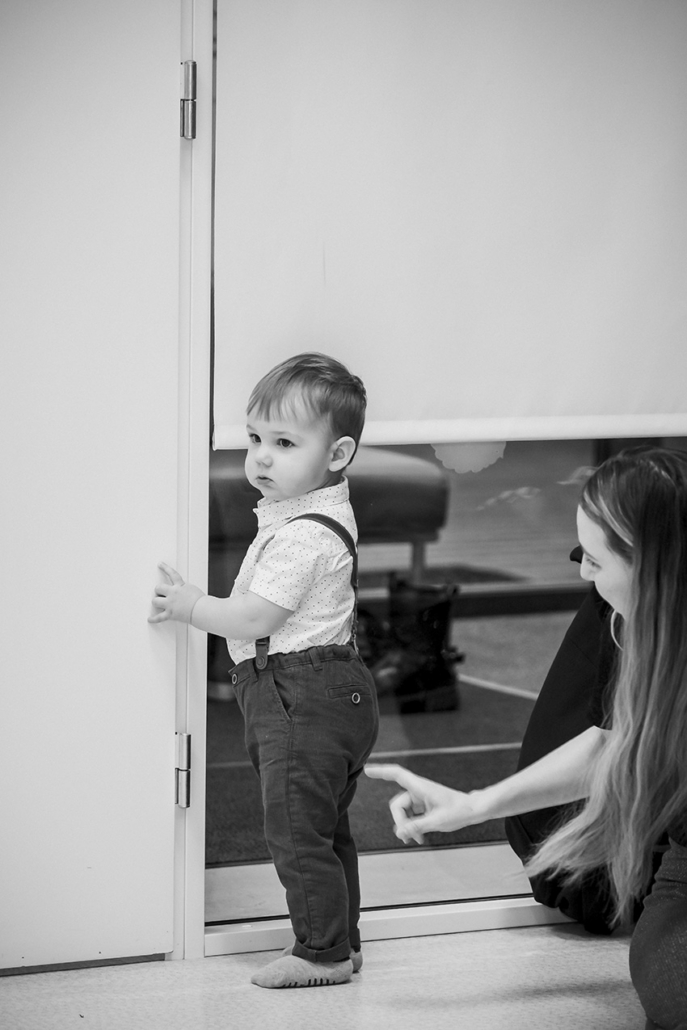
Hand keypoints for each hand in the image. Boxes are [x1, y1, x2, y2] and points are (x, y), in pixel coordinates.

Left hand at [148, 562, 203, 624]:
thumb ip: (185, 590)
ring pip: (155, 601)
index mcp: (180, 586)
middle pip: (158, 588)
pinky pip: (159, 617)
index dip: (165, 568)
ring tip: (158, 603)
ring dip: (156, 602)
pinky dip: (154, 619)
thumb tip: (184, 594)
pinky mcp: (170, 614)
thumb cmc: (201, 601)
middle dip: (158, 590)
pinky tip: (150, 619)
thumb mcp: (193, 590)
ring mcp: (170, 604)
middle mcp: (173, 593)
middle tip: (159, 592)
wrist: (201, 609)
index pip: (172, 574)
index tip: (160, 564)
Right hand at [364, 763, 478, 843]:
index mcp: (420, 787)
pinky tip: (418, 838)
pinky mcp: (423, 805)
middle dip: (401, 821)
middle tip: (408, 837)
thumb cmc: (459, 811)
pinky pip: (410, 816)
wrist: (473, 810)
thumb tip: (399, 833)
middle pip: (397, 804)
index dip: (381, 772)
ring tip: (417, 840)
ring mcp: (420, 798)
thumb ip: (417, 827)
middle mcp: (418, 790)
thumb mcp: (438, 822)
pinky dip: (412, 826)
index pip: (396, 774)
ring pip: (403, 812)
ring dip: (407, 826)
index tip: (367, 770)